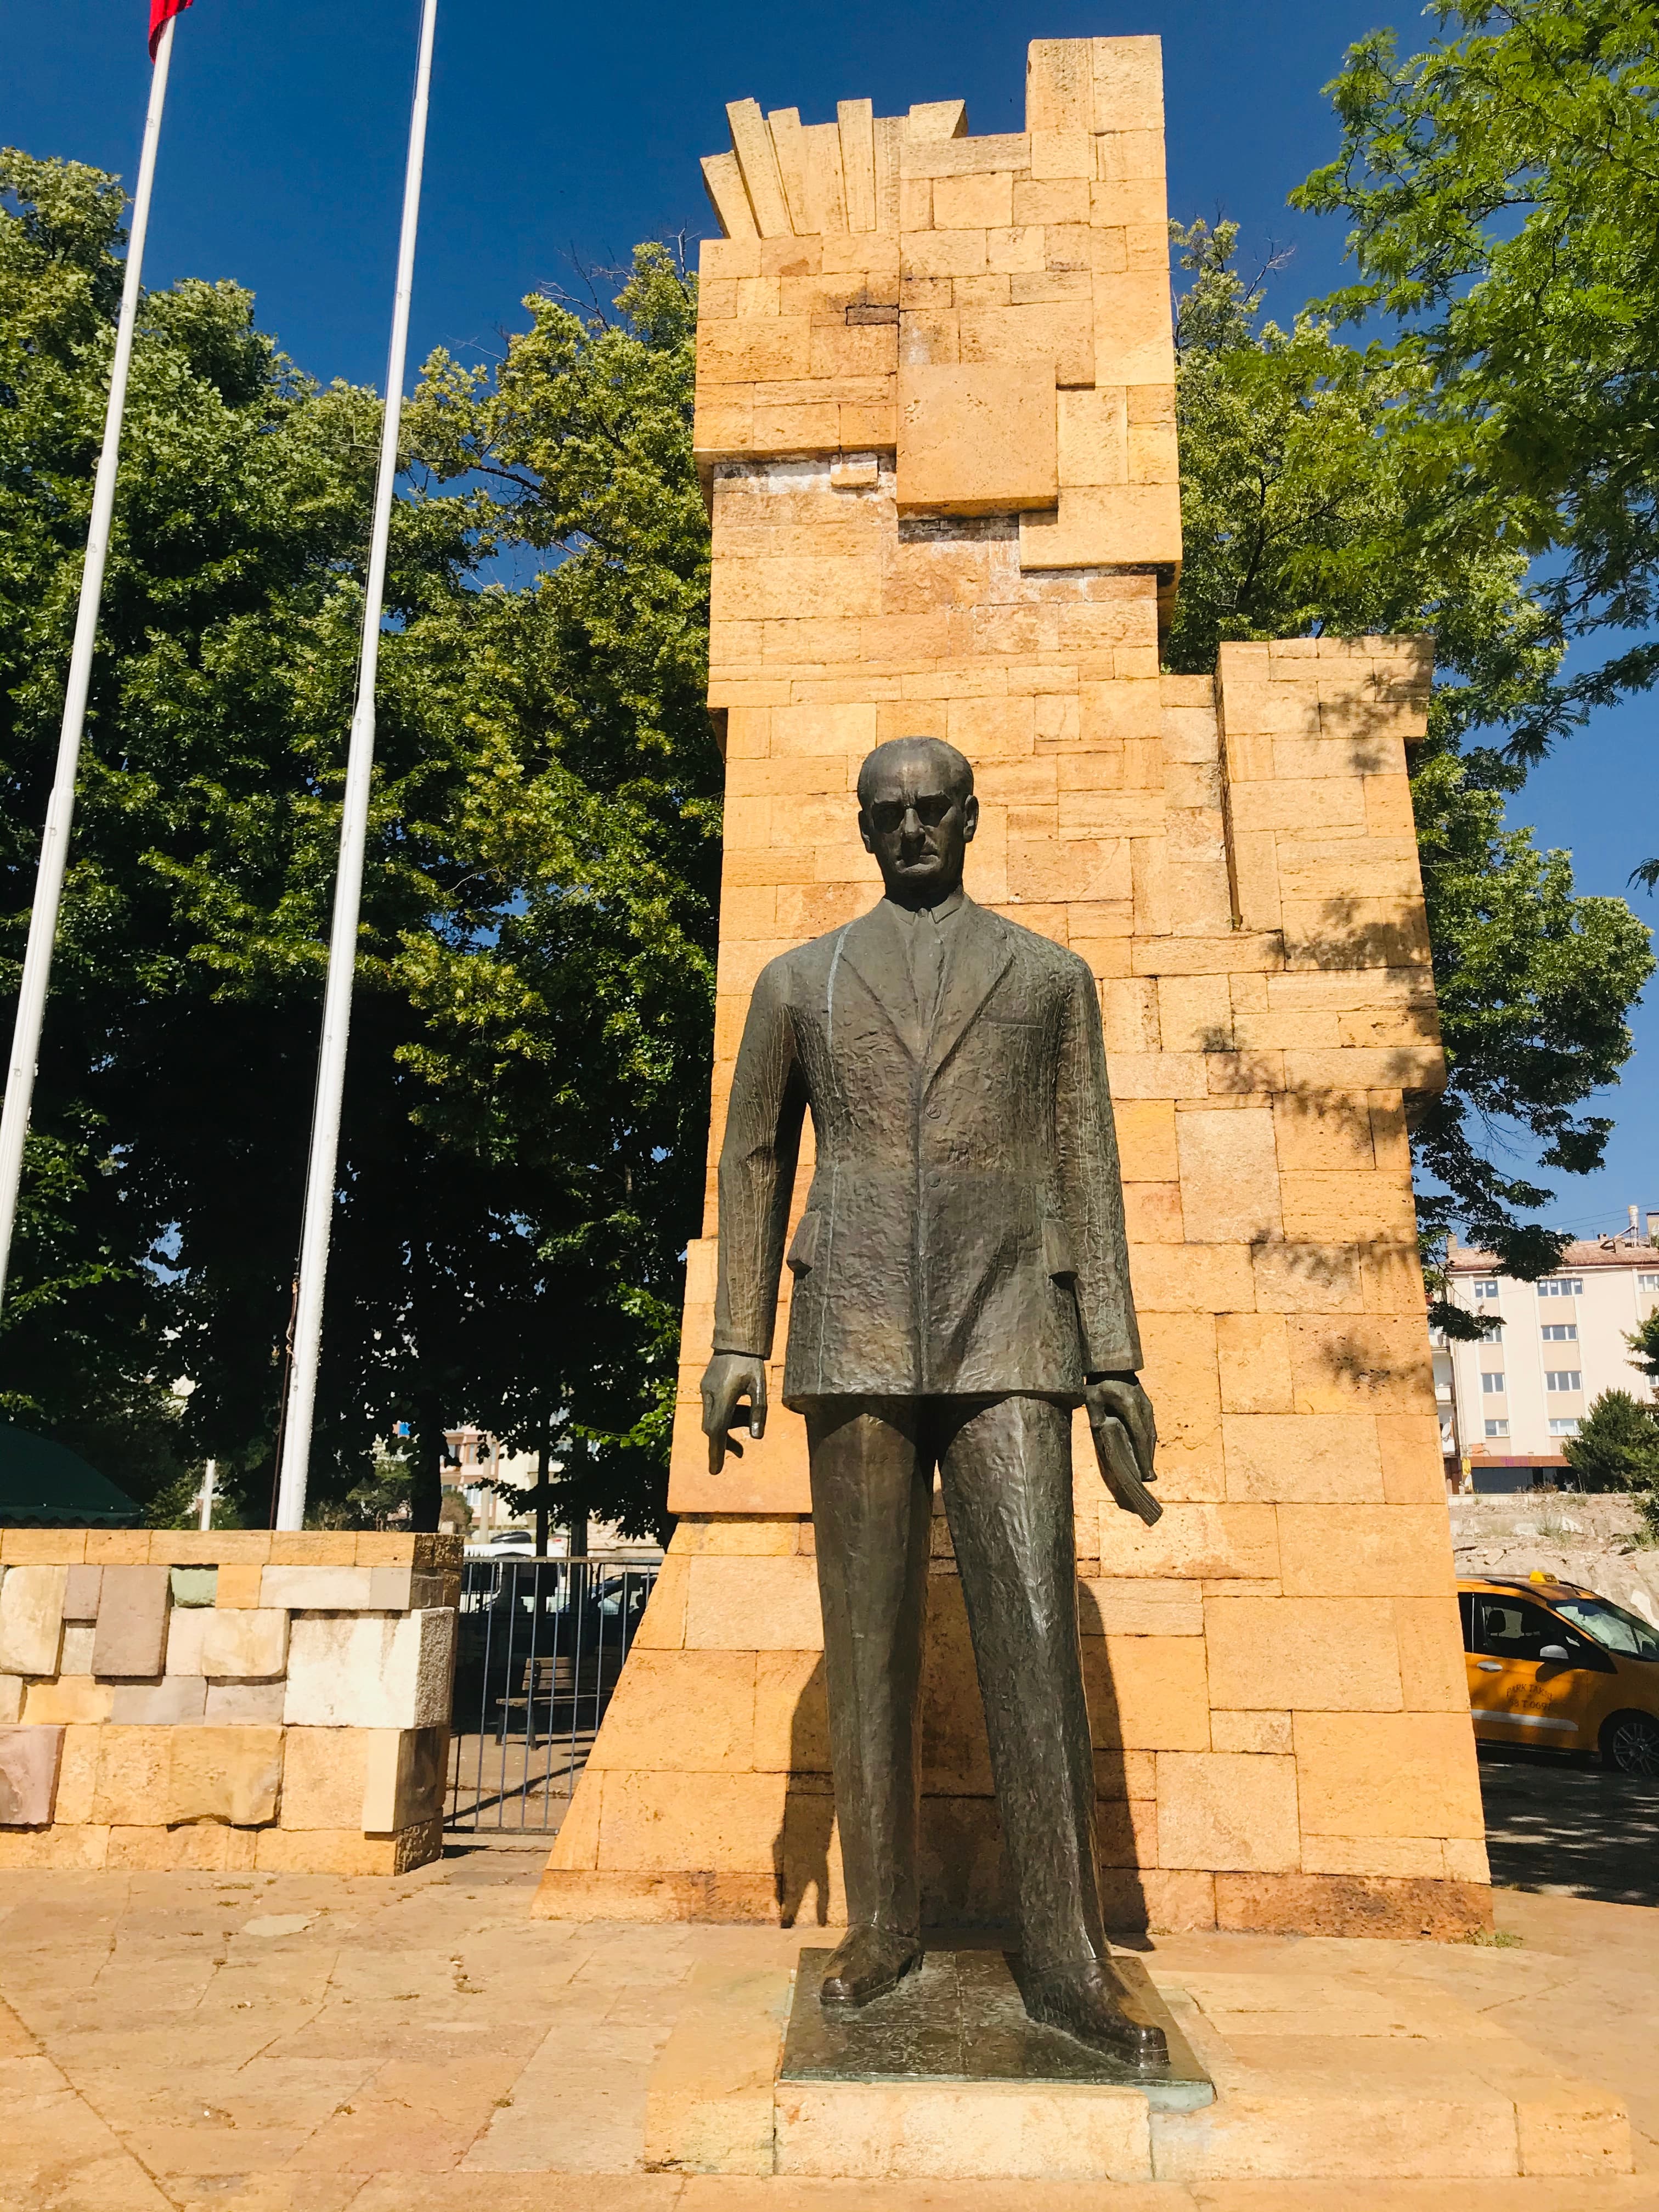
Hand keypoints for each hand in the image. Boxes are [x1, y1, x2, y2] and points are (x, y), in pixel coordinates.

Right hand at [700, 1352, 767, 1473]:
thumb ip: (759, 1412)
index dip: (716, 1453)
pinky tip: (738, 1407)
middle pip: (712, 1428)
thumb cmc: (751, 1362)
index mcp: (724, 1397)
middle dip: (723, 1443)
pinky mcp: (705, 1386)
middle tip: (739, 1452)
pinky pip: (711, 1408)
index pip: (717, 1431)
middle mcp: (710, 1395)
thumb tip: (756, 1438)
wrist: (736, 1337)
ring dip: (725, 1427)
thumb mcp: (761, 1386)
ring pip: (710, 1419)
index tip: (715, 1471)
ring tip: (745, 1421)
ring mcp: (705, 1390)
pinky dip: (722, 1415)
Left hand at [1085, 1373, 1156, 1489]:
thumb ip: (1096, 1416)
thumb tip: (1101, 1432)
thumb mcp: (1092, 1399)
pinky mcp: (1147, 1406)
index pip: (1139, 1435)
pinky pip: (1150, 1427)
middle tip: (1148, 1478)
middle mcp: (1143, 1407)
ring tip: (1147, 1470)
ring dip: (1149, 1451)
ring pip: (1151, 1433)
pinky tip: (1145, 1452)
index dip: (1143, 1456)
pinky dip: (1148, 1442)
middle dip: (1148, 1459)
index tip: (1145, 1472)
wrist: (1113, 1365)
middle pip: (1149, 1438)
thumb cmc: (1099, 1384)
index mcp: (1130, 1406)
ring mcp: (1147, 1407)